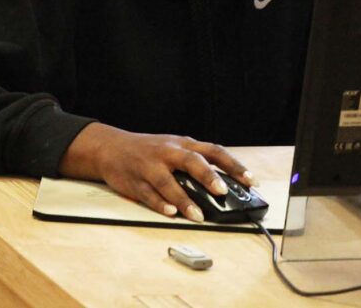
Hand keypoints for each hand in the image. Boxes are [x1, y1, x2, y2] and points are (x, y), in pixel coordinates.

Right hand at [57, 122, 255, 221]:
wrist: (111, 147)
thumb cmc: (150, 150)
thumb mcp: (175, 149)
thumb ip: (197, 163)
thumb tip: (224, 184)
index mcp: (184, 144)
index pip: (214, 151)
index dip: (233, 165)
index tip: (250, 180)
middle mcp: (168, 153)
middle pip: (192, 161)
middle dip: (208, 176)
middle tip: (222, 192)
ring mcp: (150, 167)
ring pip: (168, 182)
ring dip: (184, 200)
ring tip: (198, 215)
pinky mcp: (134, 182)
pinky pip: (148, 194)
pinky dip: (160, 204)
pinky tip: (171, 213)